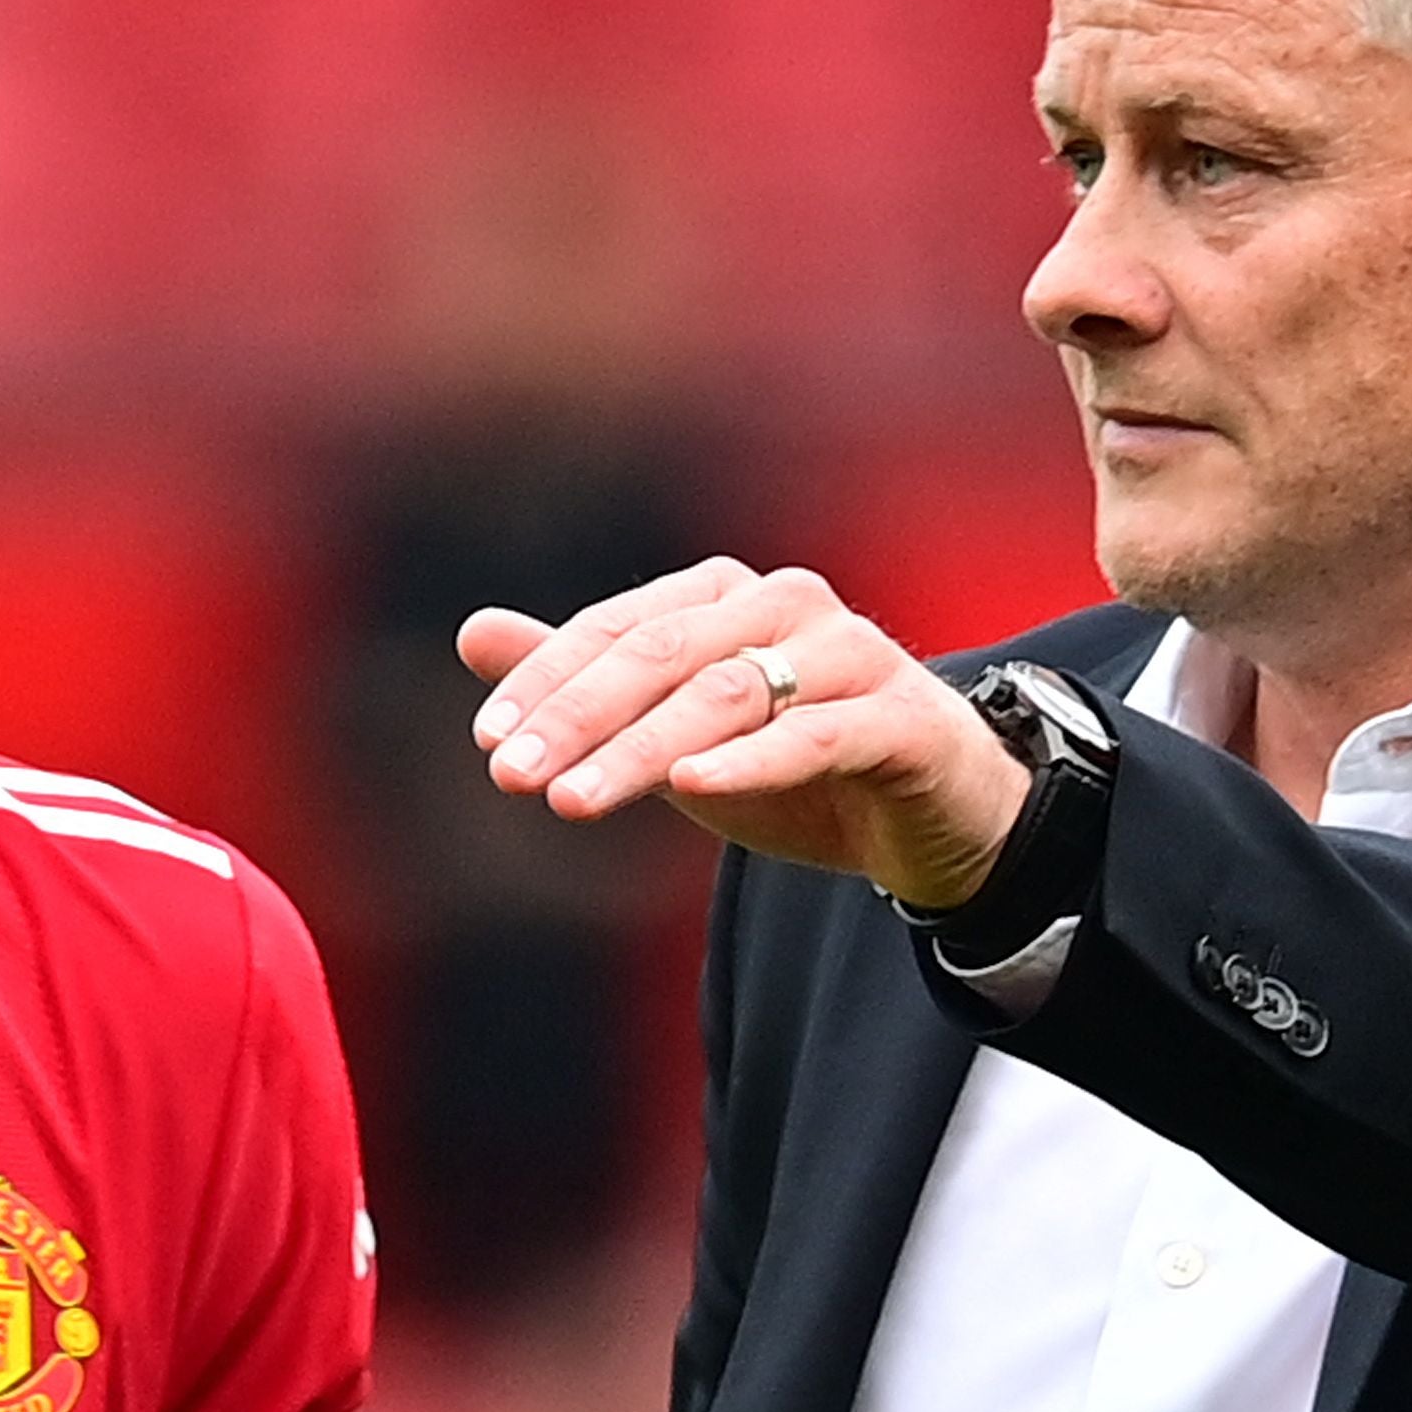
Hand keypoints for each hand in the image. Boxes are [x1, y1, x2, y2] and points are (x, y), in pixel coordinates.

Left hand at [459, 557, 1034, 911]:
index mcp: (725, 597)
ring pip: (728, 693)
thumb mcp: (676, 732)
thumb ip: (585, 685)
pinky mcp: (902, 717)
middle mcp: (786, 606)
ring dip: (643, 748)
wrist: (938, 813)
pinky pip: (817, 734)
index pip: (617, 630)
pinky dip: (753, 759)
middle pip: (662, 654)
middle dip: (578, 716)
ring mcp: (852, 655)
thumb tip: (473, 632)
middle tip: (512, 777)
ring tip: (574, 800)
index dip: (548, 682)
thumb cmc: (799, 764)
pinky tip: (694, 787)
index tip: (488, 742)